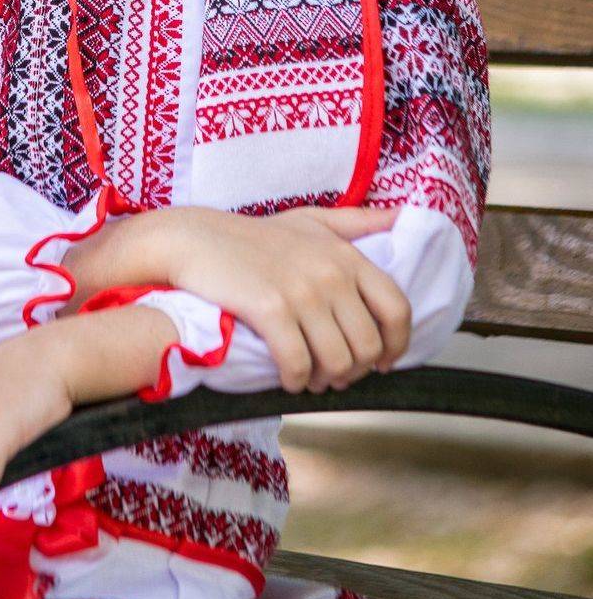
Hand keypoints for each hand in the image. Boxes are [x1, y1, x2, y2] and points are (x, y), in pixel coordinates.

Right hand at [167, 204, 412, 394]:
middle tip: (335, 375)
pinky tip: (287, 378)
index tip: (382, 361)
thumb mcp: (311, 220)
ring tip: (311, 379)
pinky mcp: (271, 309)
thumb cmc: (254, 236)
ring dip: (325, 381)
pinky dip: (296, 381)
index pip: (396, 308)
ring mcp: (301, 291)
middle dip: (354, 370)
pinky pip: (299, 364)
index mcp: (346, 255)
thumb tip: (402, 217)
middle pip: (367, 345)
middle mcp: (330, 272)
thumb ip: (357, 222)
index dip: (396, 344)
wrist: (197, 240)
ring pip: (337, 361)